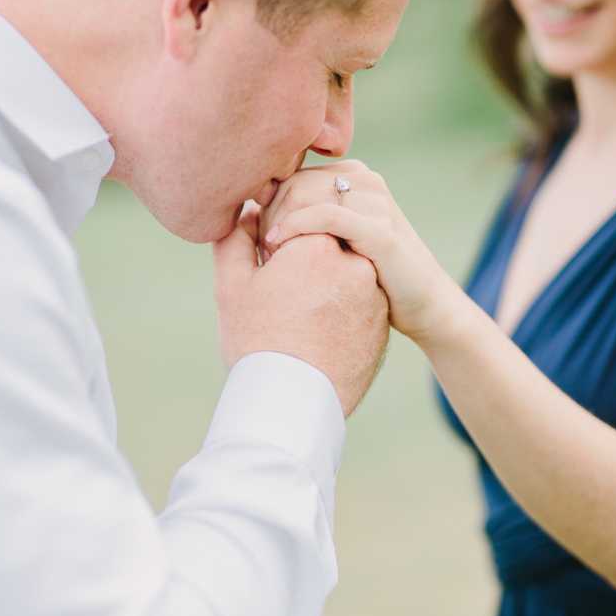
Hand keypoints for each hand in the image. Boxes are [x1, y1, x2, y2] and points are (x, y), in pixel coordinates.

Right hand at [214, 200, 388, 416]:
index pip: (300, 218)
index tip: (267, 264)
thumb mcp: (233, 287)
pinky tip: (318, 330)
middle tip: (282, 293)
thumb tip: (247, 212)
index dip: (278, 240)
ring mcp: (373, 292)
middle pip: (325, 244)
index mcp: (319, 244)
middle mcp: (355, 262)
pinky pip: (359, 299)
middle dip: (303, 259)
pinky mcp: (382, 319)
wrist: (294, 404)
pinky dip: (341, 306)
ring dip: (324, 281)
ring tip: (299, 316)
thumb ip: (236, 240)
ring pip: (343, 272)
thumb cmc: (257, 343)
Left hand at [258, 160, 460, 339]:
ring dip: (276, 223)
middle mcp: (366, 179)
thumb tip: (250, 211)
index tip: (259, 241)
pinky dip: (295, 227)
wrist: (424, 303)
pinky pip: (325, 215)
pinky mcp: (379, 228)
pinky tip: (279, 246)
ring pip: (302, 193)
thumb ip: (308, 215)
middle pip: (292, 181)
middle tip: (260, 252)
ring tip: (270, 256)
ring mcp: (375, 200)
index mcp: (354, 174)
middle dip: (268, 215)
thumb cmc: (374, 275)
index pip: (290, 174)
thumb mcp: (337, 237)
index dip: (266, 205)